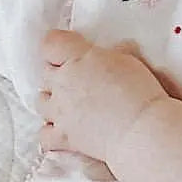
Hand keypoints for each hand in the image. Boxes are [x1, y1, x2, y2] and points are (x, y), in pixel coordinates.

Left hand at [37, 29, 168, 163]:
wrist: (140, 129)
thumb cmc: (141, 93)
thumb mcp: (131, 60)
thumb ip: (115, 53)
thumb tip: (116, 49)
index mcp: (78, 59)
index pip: (51, 43)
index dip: (58, 44)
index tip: (69, 48)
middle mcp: (62, 83)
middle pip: (46, 72)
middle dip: (59, 73)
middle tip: (79, 78)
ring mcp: (59, 112)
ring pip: (40, 101)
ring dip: (52, 100)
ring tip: (70, 103)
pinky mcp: (63, 137)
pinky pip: (44, 134)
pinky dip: (51, 131)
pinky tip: (64, 129)